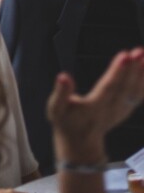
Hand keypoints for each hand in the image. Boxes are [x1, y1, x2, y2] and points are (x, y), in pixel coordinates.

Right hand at [48, 46, 143, 163]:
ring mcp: (121, 109)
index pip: (109, 87)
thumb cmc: (66, 121)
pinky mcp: (126, 108)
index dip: (117, 72)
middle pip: (125, 86)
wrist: (80, 141)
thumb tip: (63, 76)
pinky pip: (139, 94)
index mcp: (94, 107)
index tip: (124, 56)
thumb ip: (61, 93)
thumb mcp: (56, 109)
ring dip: (142, 73)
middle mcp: (112, 109)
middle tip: (138, 52)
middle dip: (133, 69)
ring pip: (135, 90)